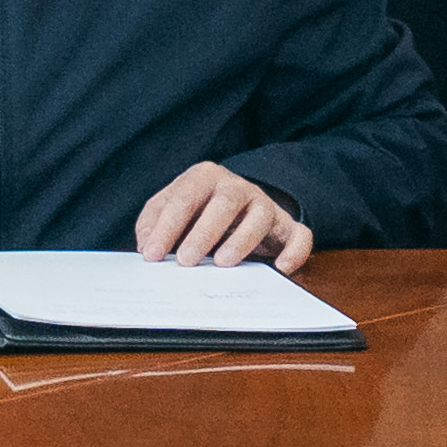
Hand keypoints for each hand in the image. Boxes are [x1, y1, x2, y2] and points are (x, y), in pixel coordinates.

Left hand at [136, 161, 311, 266]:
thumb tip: (147, 247)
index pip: (183, 199)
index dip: (166, 228)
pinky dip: (294, 252)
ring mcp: (264, 205)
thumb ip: (153, 225)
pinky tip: (280, 269)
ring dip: (242, 240)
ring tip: (223, 263)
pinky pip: (299, 236)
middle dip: (202, 233)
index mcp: (204, 177)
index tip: (151, 255)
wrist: (238, 207)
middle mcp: (236, 187)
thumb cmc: (196, 212)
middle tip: (184, 262)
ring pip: (259, 217)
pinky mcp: (287, 226)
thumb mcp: (169, 212)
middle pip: (222, 204)